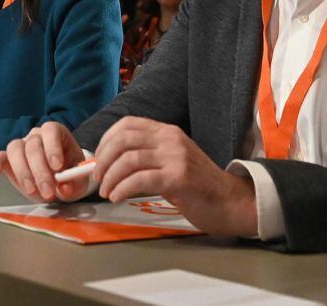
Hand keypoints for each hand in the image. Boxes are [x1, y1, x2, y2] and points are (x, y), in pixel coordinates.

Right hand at [0, 121, 88, 201]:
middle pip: (33, 145)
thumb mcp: (78, 181)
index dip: (53, 147)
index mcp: (56, 133)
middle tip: (48, 191)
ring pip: (15, 149)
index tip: (57, 167)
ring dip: (23, 172)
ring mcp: (21, 146)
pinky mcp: (8, 160)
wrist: (60, 183)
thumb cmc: (70, 177)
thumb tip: (65, 187)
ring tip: (32, 190)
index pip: (51, 131)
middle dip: (40, 170)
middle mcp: (36, 136)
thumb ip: (73, 183)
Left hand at [93, 116, 257, 236]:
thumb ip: (145, 157)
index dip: (105, 140)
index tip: (96, 160)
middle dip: (103, 160)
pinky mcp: (180, 177)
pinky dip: (123, 188)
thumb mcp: (170, 161)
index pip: (127, 124)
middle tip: (97, 179)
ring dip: (111, 178)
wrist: (229, 201)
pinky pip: (141, 179)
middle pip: (124, 140)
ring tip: (106, 192)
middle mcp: (171, 138)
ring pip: (129, 160)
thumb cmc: (196, 186)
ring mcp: (177, 156)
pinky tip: (118, 197)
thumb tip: (107, 164)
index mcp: (167, 131)